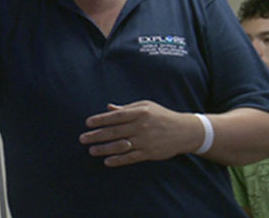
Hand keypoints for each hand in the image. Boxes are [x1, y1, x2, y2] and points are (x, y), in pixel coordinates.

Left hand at [79, 101, 200, 166]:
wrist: (185, 131)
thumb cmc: (162, 116)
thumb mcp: (146, 106)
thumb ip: (126, 108)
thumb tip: (108, 108)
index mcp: (139, 113)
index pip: (116, 116)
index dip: (100, 120)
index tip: (88, 123)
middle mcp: (141, 126)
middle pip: (115, 131)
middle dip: (97, 135)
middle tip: (82, 139)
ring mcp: (145, 141)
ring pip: (121, 146)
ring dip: (104, 149)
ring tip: (91, 150)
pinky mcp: (150, 153)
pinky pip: (131, 157)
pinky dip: (118, 160)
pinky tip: (107, 161)